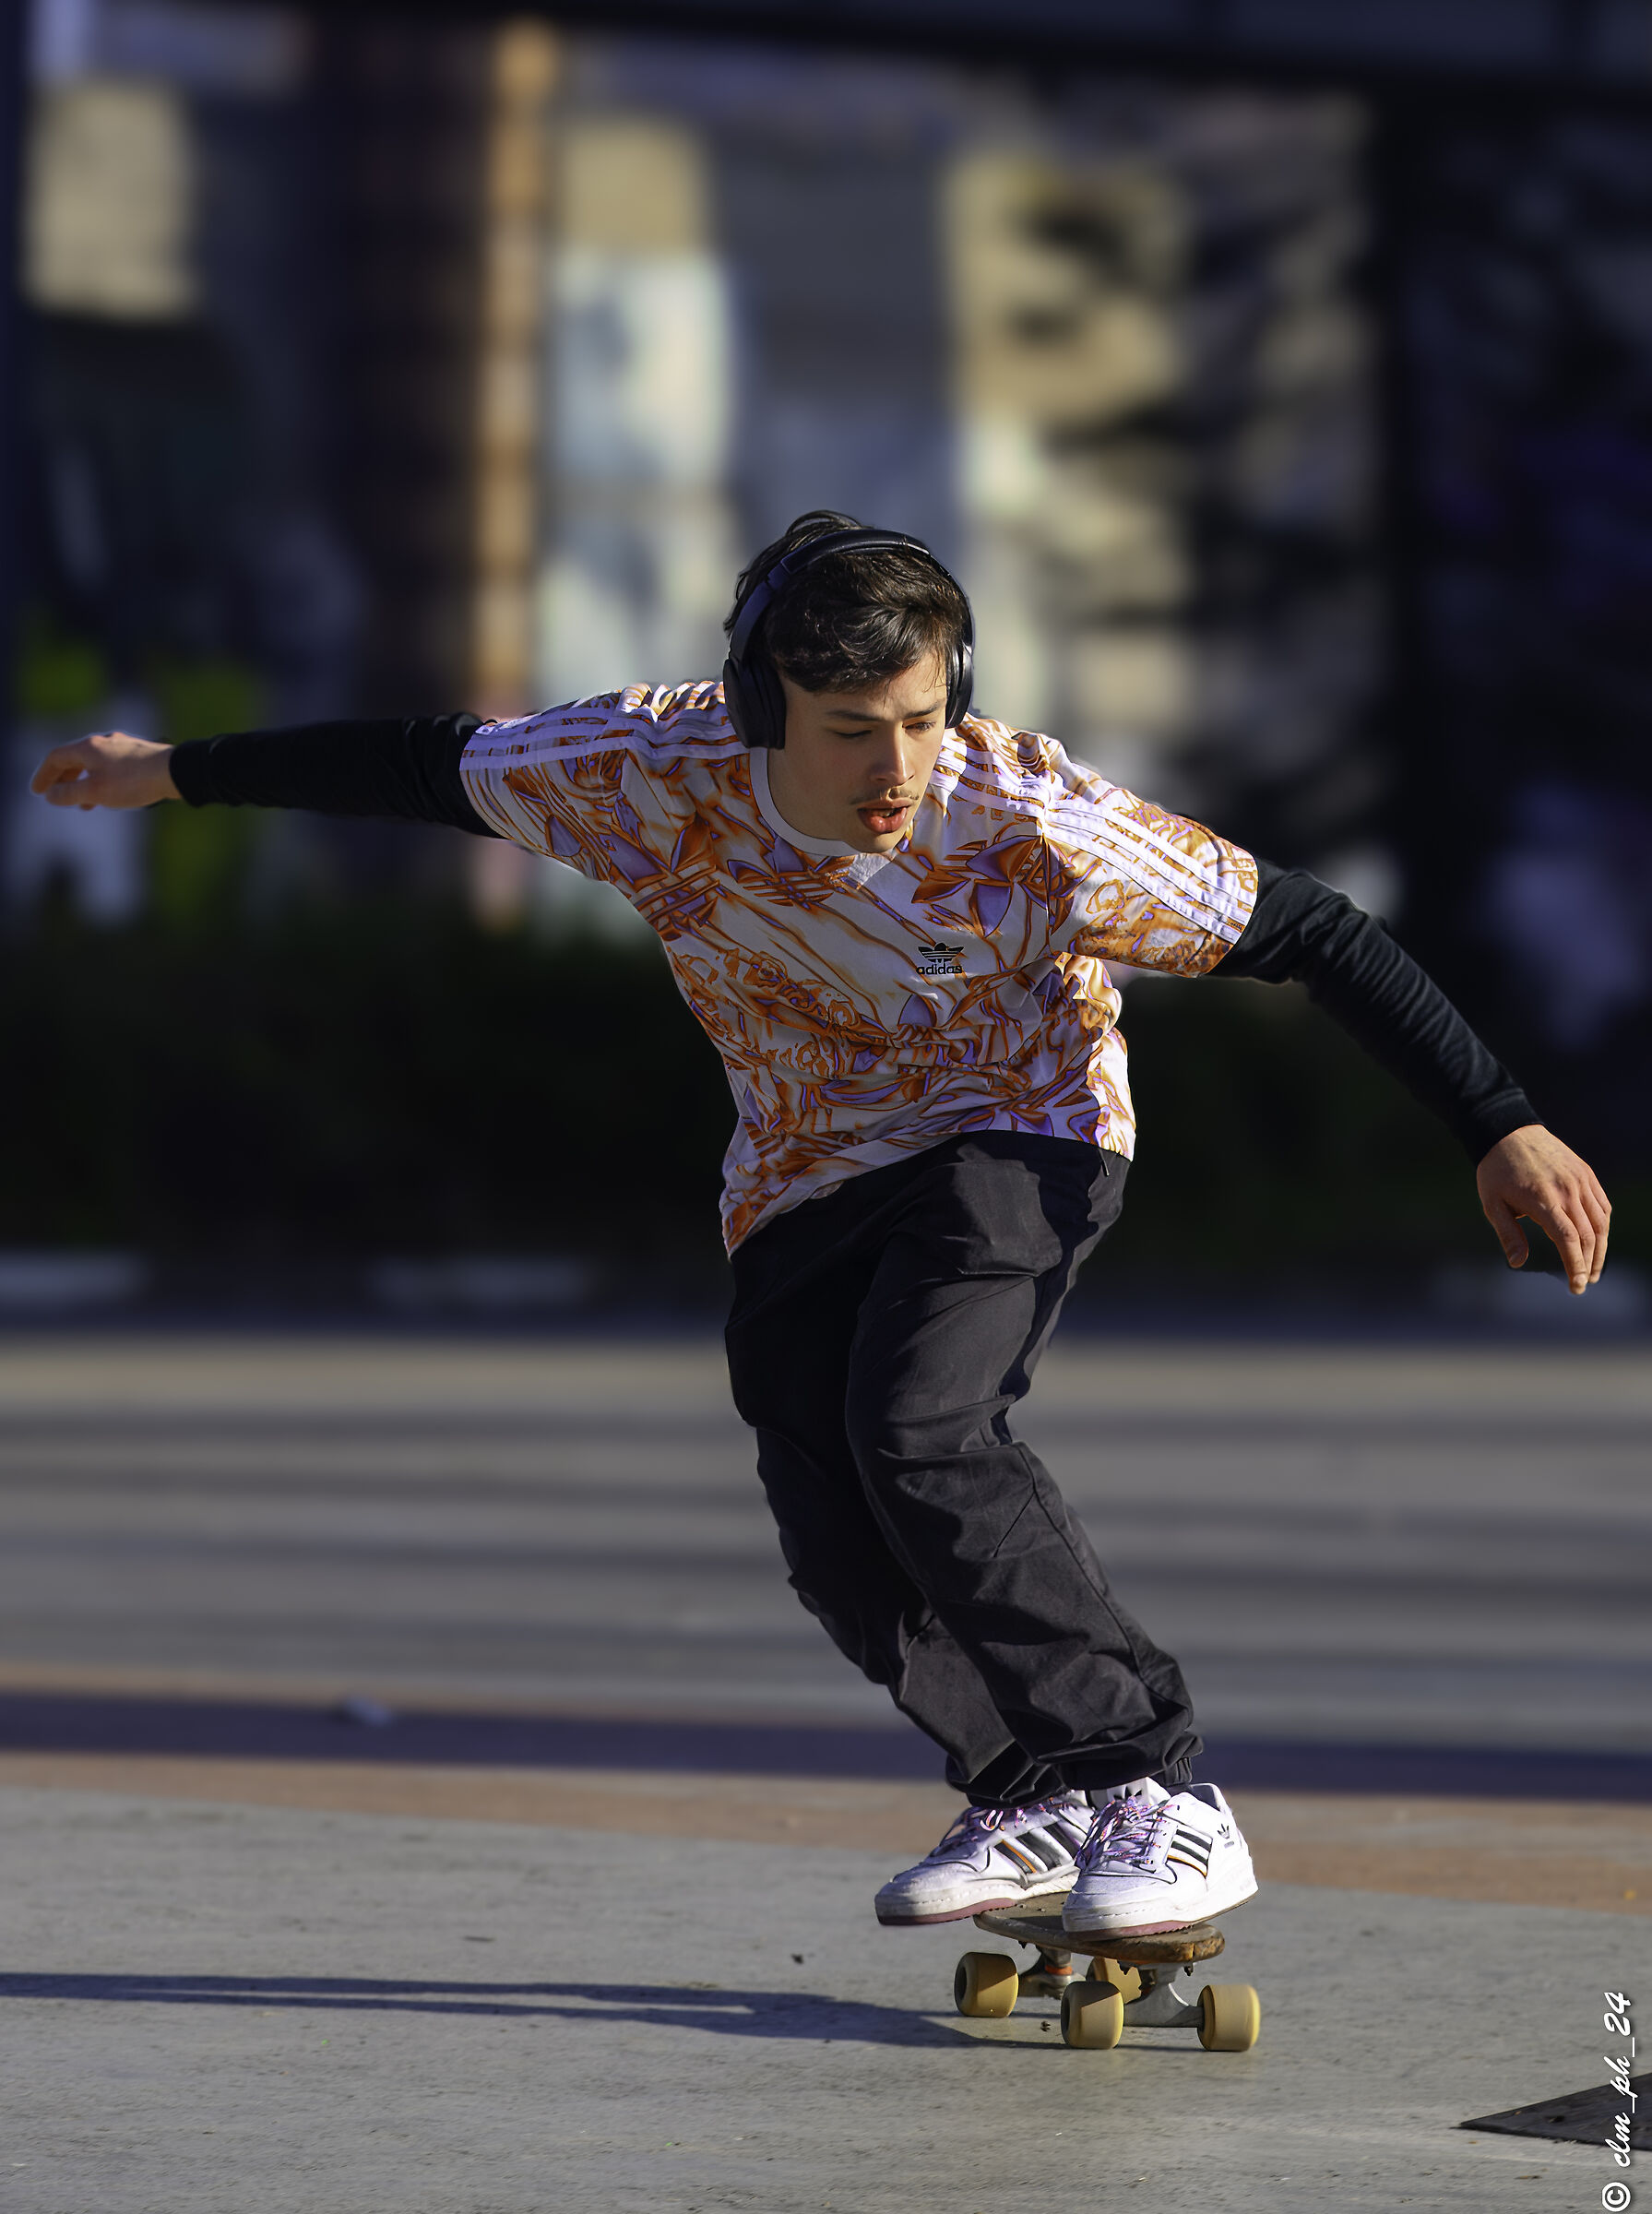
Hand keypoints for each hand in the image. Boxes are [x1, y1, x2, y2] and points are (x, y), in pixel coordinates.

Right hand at [30, 730, 177, 810]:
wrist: (175, 771)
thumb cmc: (134, 781)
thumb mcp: (96, 791)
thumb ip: (70, 794)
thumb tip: (51, 795)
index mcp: (88, 747)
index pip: (56, 757)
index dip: (43, 775)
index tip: (38, 792)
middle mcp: (104, 741)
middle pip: (74, 758)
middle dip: (62, 778)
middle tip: (55, 795)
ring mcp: (122, 747)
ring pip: (94, 764)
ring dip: (83, 782)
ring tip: (82, 804)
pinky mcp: (138, 755)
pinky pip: (111, 767)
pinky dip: (102, 781)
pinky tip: (109, 797)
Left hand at [1476, 1124, 1610, 1294]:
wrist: (1509, 1131)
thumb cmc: (1496, 1172)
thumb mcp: (1492, 1204)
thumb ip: (1508, 1234)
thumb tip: (1518, 1263)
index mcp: (1543, 1199)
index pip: (1569, 1239)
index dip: (1575, 1266)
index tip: (1576, 1286)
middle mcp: (1567, 1190)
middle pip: (1588, 1235)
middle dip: (1588, 1264)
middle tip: (1583, 1284)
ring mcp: (1580, 1180)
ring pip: (1600, 1222)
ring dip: (1600, 1249)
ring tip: (1593, 1270)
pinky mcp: (1586, 1174)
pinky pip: (1602, 1205)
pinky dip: (1602, 1227)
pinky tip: (1596, 1242)